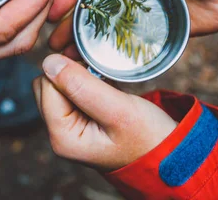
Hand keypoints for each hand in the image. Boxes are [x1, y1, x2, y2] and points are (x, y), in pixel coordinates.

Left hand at [33, 54, 176, 170]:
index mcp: (62, 137)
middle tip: (97, 70)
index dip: (68, 70)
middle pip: (46, 85)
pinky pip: (71, 91)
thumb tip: (49, 61)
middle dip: (68, 71)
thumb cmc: (149, 138)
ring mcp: (69, 128)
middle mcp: (60, 134)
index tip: (93, 67)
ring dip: (77, 75)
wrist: (171, 155)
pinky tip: (104, 85)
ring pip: (58, 85)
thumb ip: (83, 86)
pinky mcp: (80, 120)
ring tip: (102, 78)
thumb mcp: (119, 110)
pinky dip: (85, 81)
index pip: (47, 86)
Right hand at [48, 0, 217, 56]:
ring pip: (105, 28)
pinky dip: (108, 51)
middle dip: (69, 24)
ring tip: (66, 58)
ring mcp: (141, 13)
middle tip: (52, 43)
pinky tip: (93, 63)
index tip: (51, 13)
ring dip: (83, 41)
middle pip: (91, 9)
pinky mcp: (156, 32)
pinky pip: (126, 42)